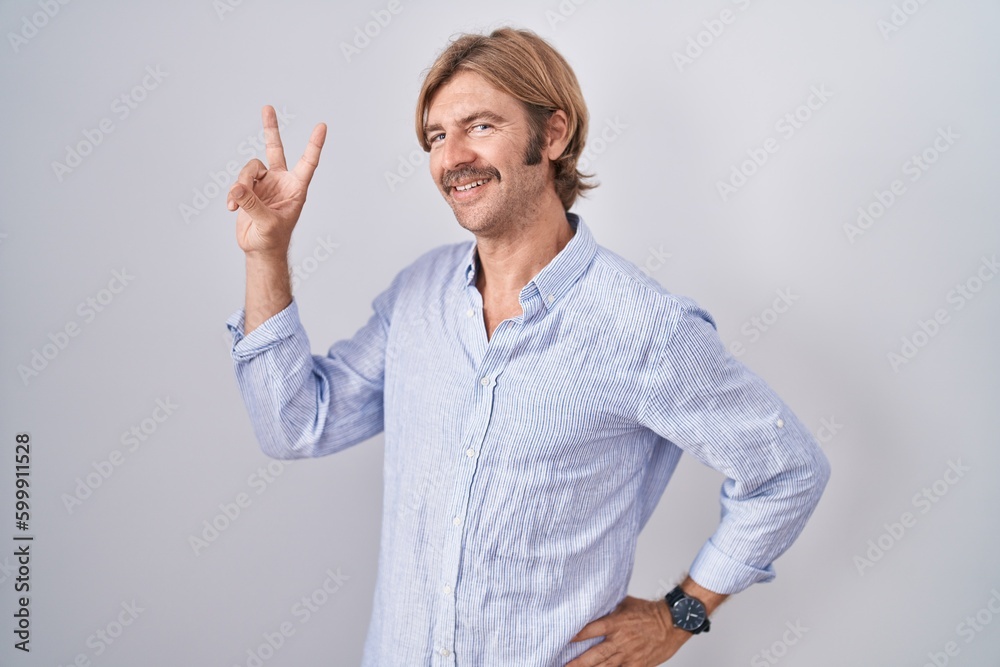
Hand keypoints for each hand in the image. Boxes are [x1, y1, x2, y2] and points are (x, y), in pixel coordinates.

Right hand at [227, 104, 326, 255]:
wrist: (259, 249)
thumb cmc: (272, 239)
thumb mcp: (267, 223)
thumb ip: (253, 204)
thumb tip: (238, 187)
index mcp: (296, 188)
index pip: (307, 162)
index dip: (314, 144)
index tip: (322, 126)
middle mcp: (281, 181)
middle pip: (275, 149)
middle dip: (270, 128)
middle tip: (267, 107)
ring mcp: (264, 183)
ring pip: (249, 168)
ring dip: (241, 184)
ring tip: (236, 203)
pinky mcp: (249, 189)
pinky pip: (238, 180)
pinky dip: (233, 193)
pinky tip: (232, 207)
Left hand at [566, 595, 689, 666]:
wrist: (673, 623)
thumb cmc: (649, 612)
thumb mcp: (626, 604)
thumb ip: (609, 607)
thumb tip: (593, 603)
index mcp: (616, 624)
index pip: (590, 630)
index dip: (575, 635)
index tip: (562, 638)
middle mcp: (620, 641)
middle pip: (594, 655)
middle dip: (577, 663)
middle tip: (563, 666)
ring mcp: (629, 655)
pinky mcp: (637, 665)